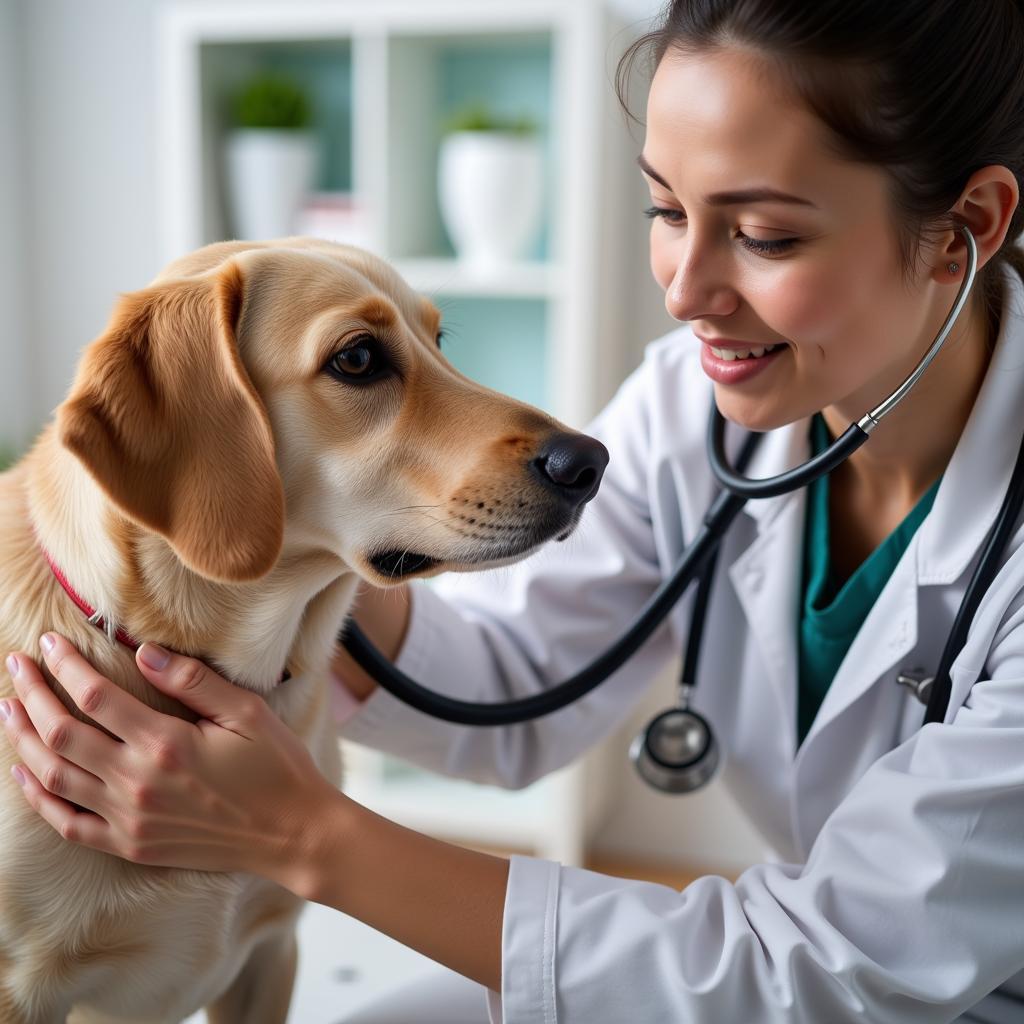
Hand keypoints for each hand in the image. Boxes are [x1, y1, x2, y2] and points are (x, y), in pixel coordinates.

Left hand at [0, 634, 341, 892]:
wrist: (292, 834)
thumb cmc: (276, 767)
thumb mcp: (246, 712)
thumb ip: (193, 682)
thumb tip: (143, 651)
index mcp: (167, 744)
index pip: (96, 697)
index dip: (66, 666)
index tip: (50, 641)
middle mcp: (138, 783)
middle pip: (62, 734)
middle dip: (33, 694)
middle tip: (17, 665)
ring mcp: (130, 819)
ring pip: (54, 776)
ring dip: (24, 740)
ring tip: (9, 709)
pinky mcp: (130, 846)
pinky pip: (67, 823)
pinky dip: (39, 797)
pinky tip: (25, 773)